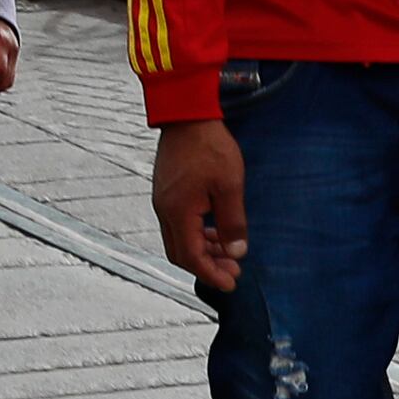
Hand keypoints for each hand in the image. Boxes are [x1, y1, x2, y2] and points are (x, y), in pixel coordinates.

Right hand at [151, 120, 247, 294]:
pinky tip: (215, 230)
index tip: (231, 283)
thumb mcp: (229, 186)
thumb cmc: (209, 147)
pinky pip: (177, 224)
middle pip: (180, 254)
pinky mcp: (166, 192)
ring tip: (228, 250)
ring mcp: (162, 201)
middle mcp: (164, 210)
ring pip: (178, 239)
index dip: (211, 274)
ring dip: (202, 250)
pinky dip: (196, 234)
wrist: (187, 115)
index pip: (191, 257)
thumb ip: (232, 222)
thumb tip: (236, 251)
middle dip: (206, 267)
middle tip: (233, 270)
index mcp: (178, 212)